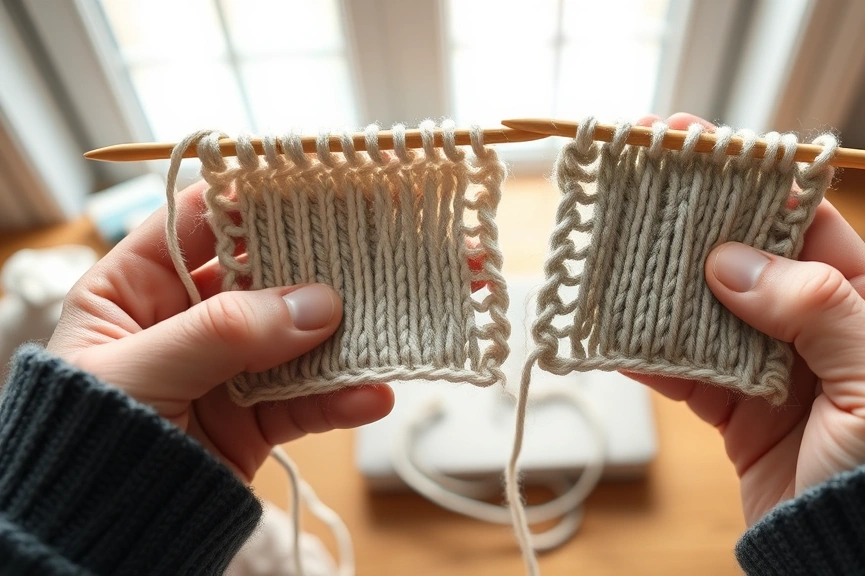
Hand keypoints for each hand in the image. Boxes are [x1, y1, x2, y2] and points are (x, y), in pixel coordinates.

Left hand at [47, 181, 393, 481]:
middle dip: (320, 261)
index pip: (202, 218)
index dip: (256, 193)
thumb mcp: (140, 373)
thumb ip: (224, 333)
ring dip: (346, 331)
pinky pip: (306, 398)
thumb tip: (318, 304)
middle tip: (377, 244)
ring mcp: (226, 368)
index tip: (319, 179)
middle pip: (266, 272)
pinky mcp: (255, 417)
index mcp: (135, 285)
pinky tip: (371, 394)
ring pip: (298, 334)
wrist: (95, 535)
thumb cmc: (86, 438)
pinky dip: (342, 396)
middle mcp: (186, 318)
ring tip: (389, 323)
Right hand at [628, 113, 864, 523]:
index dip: (746, 177)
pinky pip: (677, 364)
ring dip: (653, 278)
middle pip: (737, 253)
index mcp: (862, 302)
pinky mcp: (727, 406)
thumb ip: (817, 310)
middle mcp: (809, 324)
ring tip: (606, 245)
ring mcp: (763, 363)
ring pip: (697, 304)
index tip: (692, 141)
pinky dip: (641, 346)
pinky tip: (606, 324)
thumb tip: (730, 262)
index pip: (799, 217)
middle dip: (687, 216)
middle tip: (632, 177)